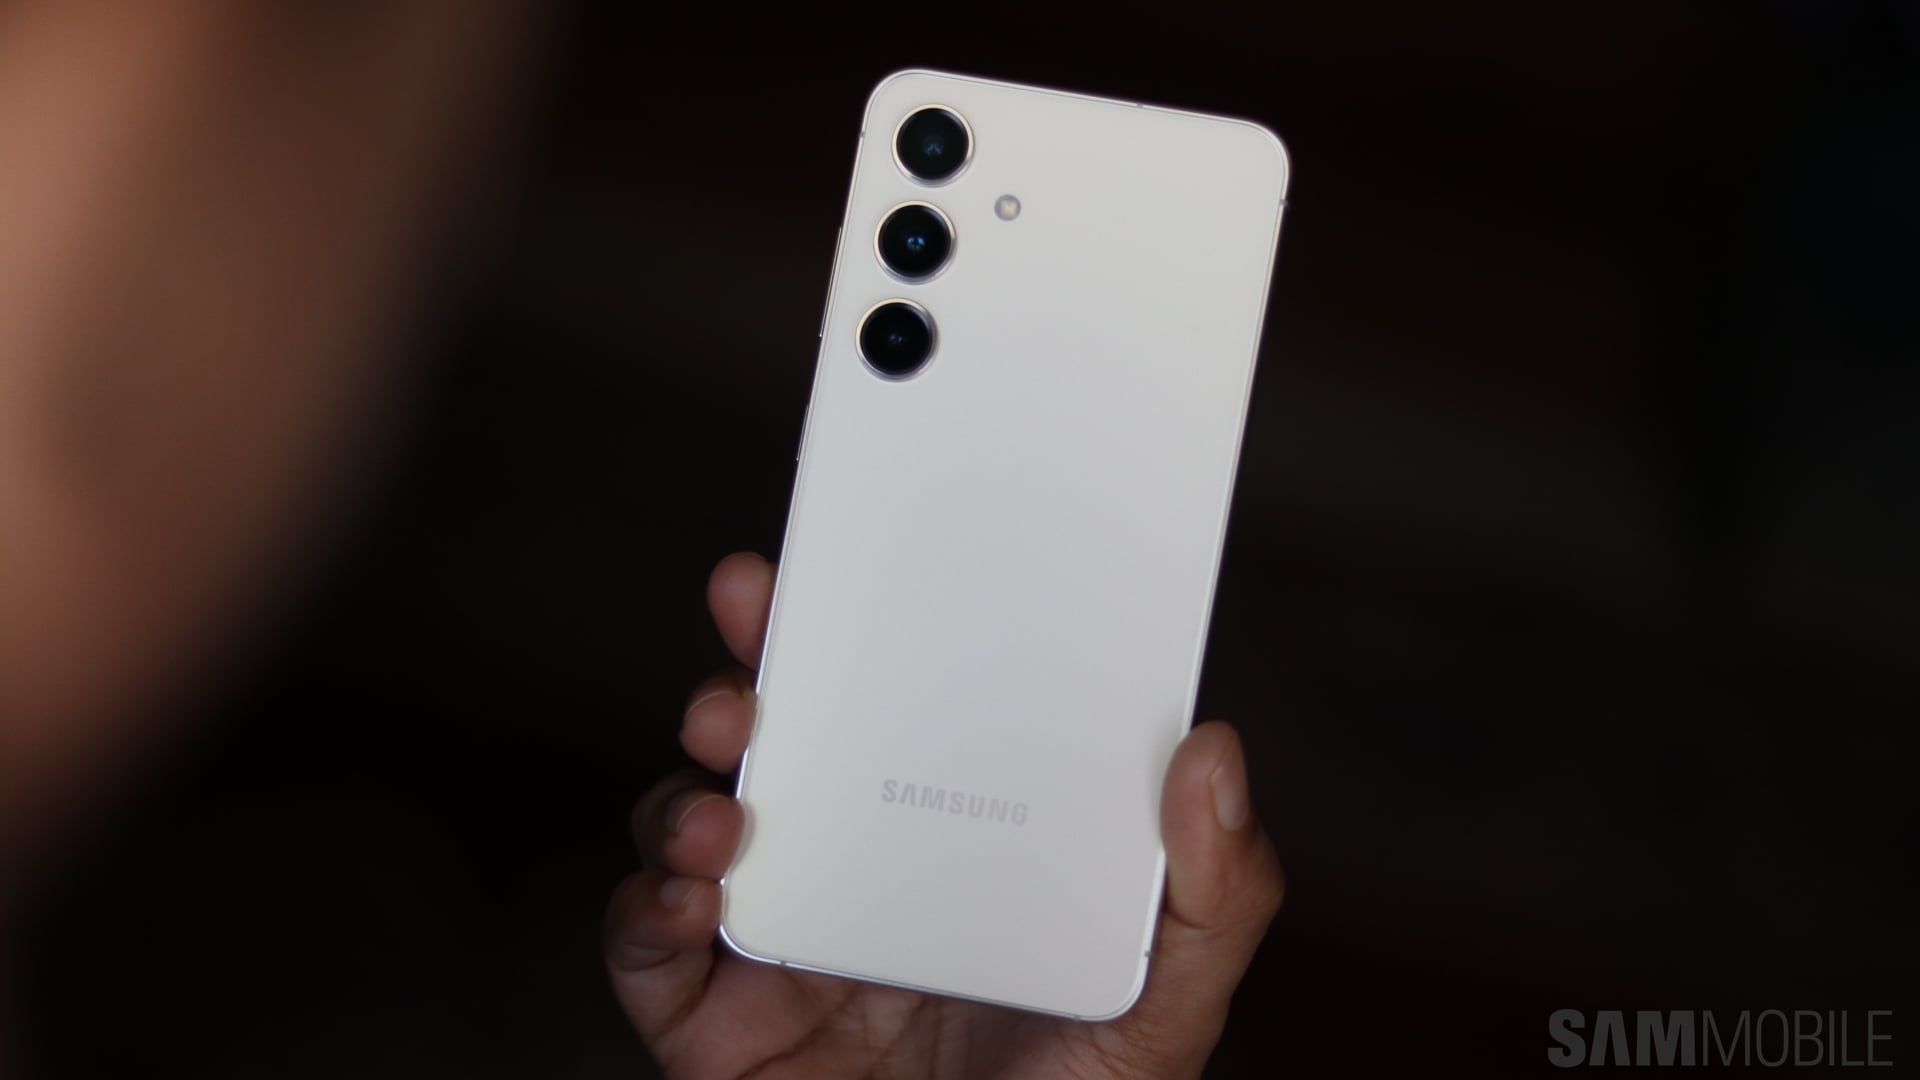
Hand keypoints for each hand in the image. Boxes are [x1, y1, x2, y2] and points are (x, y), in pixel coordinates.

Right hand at [606, 553, 1284, 1078]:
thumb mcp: (1172, 1006)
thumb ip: (1216, 895)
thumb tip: (1213, 750)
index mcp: (950, 843)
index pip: (903, 710)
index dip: (877, 624)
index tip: (871, 551)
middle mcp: (853, 872)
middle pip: (783, 739)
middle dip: (756, 659)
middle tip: (751, 605)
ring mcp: (772, 942)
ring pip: (693, 817)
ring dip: (691, 781)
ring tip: (729, 793)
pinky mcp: (705, 1021)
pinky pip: (644, 945)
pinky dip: (643, 903)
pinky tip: (688, 891)